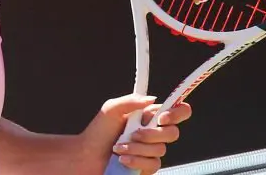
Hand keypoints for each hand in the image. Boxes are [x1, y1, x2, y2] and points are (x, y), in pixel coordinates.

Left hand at [77, 94, 191, 174]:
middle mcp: (154, 133)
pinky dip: (136, 161)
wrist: (87, 156)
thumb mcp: (112, 108)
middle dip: (152, 134)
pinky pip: (153, 164)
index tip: (161, 118)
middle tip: (132, 134)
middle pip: (173, 133)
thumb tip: (152, 98)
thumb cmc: (98, 131)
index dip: (177, 113)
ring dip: (137, 148)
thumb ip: (132, 100)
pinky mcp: (147, 166)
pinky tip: (122, 160)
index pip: (177, 111)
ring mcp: (151, 151)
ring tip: (118, 148)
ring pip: (160, 150)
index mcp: (149, 116)